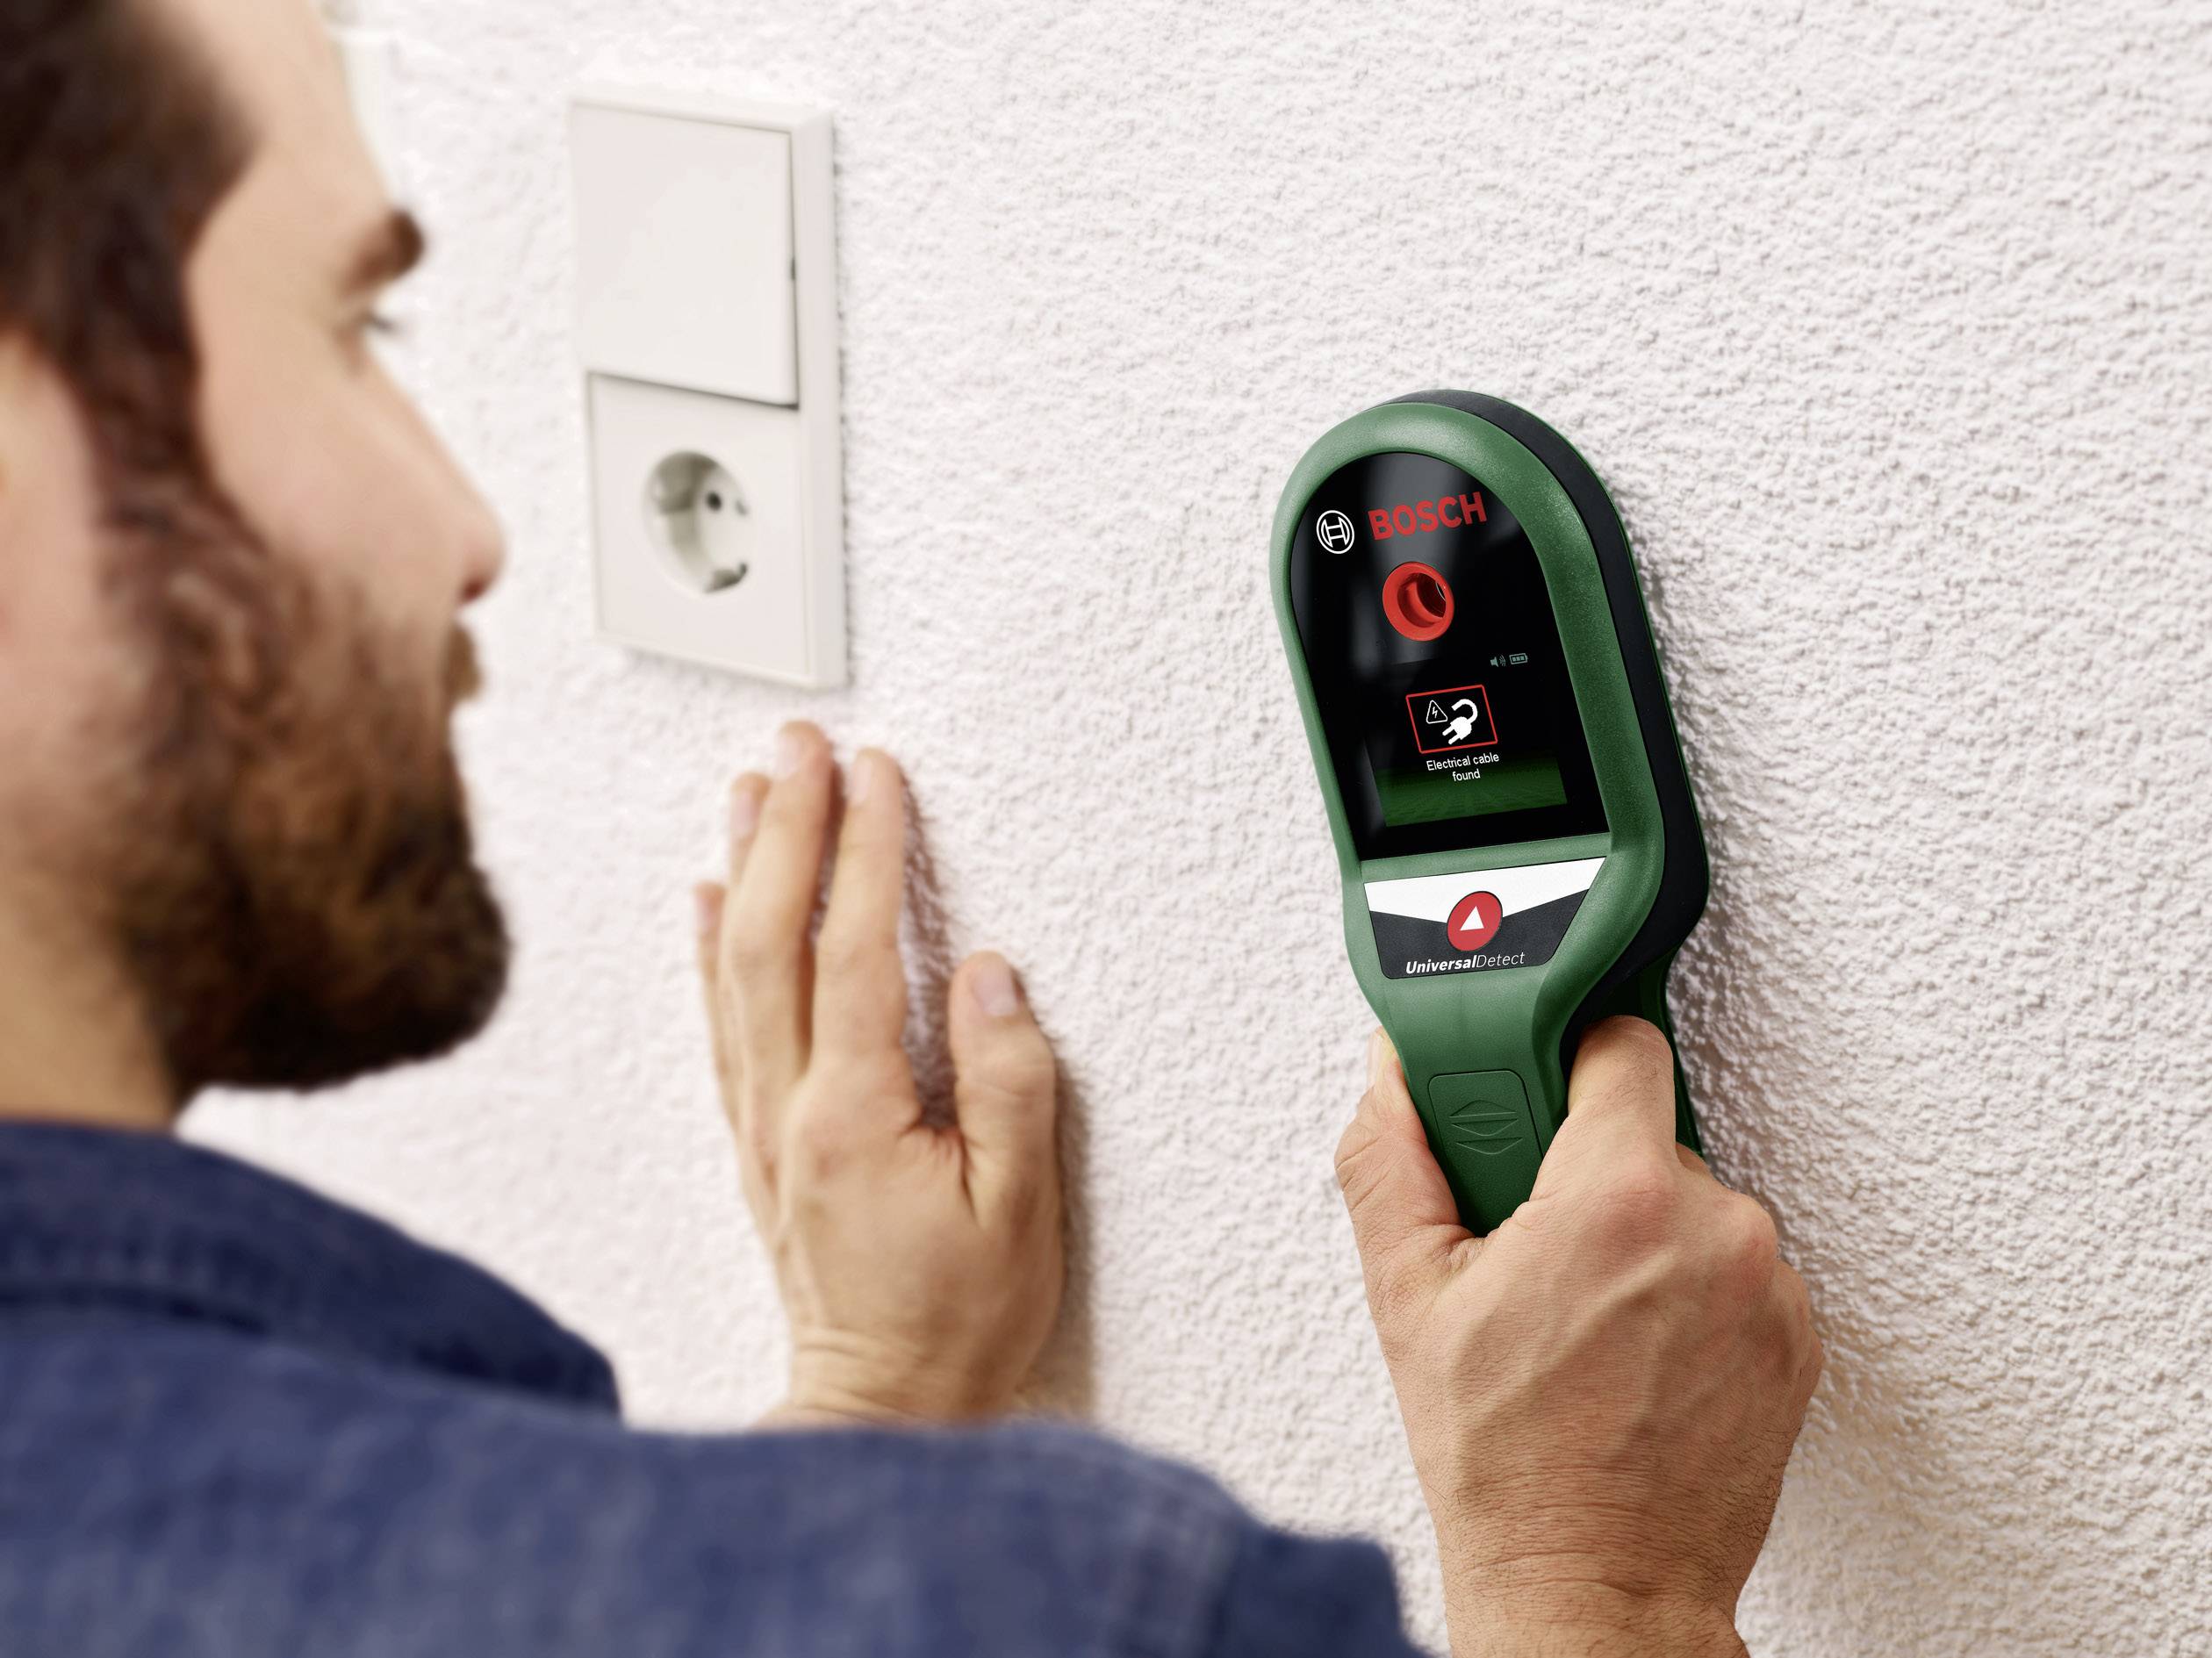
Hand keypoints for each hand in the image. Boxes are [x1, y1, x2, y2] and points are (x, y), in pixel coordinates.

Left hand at [694, 723, 1062, 1425]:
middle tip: (801, 745)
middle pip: (772, 938)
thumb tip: (988, 975)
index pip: (854, 952)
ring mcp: (762, 1124)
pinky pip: (721, 1022)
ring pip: (734, 968)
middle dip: (788, 828)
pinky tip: (709, 900)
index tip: (876, 775)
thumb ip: (1009, 1082)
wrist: (880, 1412)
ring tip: (752, 788)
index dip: (864, 851)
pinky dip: (709, 950)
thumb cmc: (958, 1322)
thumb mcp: (1021, 1209)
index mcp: (854, 1115)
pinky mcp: (758, 1141)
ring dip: (743, 867)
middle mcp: (789, 1110)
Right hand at [1337, 1019, 1820, 1657]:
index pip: (1619, 1042)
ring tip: (1583, 1319)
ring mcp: (1769, 1287)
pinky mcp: (1799, 1338)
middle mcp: (1716, 1228)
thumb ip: (1391, 1156)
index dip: (1563, 1060)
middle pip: (1646, 1134)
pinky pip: (1735, 1268)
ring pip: (1692, 1204)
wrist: (1594, 1589)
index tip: (1529, 1098)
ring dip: (1642, 1236)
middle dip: (1586, 1172)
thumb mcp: (1408, 1294)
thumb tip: (1393, 1074)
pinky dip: (1688, 1292)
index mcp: (1619, 1196)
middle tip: (1532, 1249)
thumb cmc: (1508, 1466)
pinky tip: (1635, 1351)